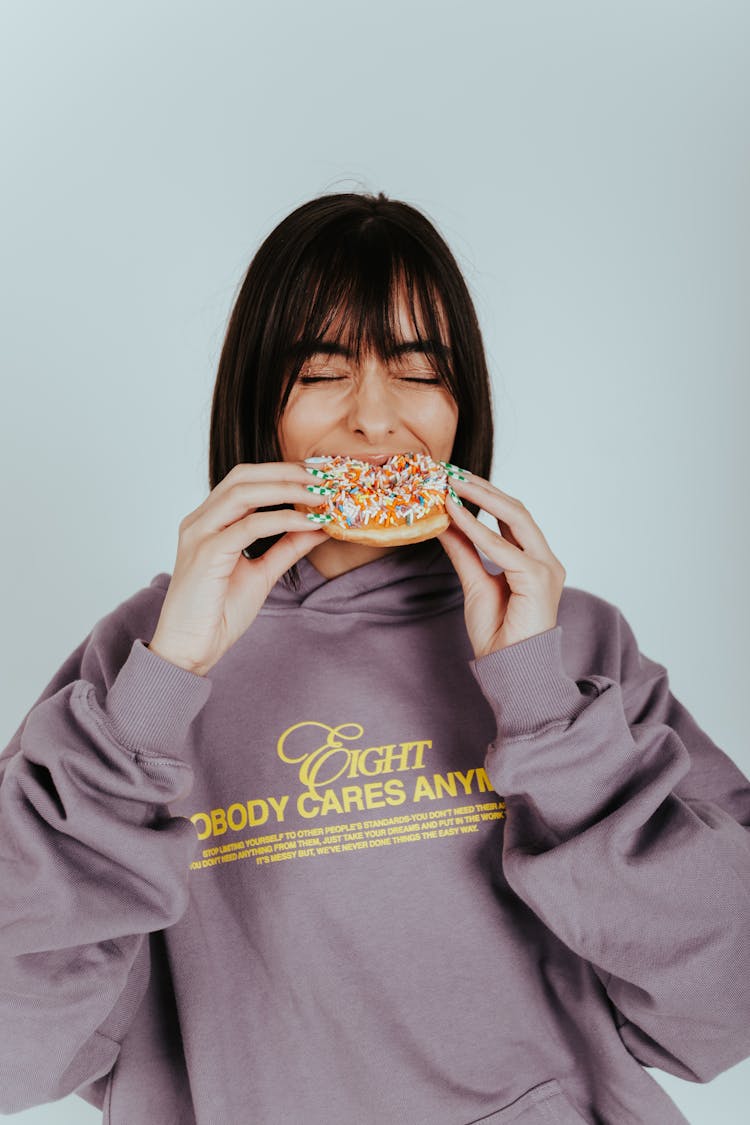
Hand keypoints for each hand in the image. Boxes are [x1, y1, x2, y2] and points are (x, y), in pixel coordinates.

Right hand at [149, 462, 331, 675]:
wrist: (189, 649)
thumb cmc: (218, 614)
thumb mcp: (262, 573)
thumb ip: (287, 547)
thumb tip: (319, 527)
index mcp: (208, 522)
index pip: (245, 480)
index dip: (281, 472)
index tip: (318, 474)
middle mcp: (200, 521)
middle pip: (243, 476)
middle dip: (286, 472)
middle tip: (323, 476)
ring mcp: (200, 535)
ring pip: (244, 493)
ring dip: (286, 489)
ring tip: (319, 495)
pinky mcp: (206, 554)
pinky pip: (248, 526)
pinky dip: (282, 520)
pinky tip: (307, 523)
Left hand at [436, 464, 565, 659]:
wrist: (510, 670)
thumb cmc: (498, 634)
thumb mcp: (474, 582)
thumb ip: (464, 551)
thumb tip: (444, 521)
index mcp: (535, 561)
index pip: (512, 518)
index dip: (485, 496)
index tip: (456, 480)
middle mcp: (546, 560)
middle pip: (517, 510)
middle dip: (484, 489)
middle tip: (452, 473)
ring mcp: (546, 568)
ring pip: (515, 518)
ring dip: (481, 498)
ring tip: (452, 484)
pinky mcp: (537, 579)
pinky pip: (501, 546)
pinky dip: (476, 528)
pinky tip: (454, 514)